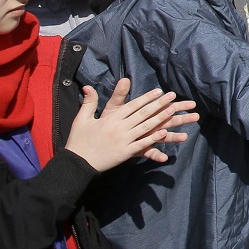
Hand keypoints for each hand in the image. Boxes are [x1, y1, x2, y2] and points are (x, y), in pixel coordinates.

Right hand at [65, 78, 199, 170]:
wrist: (75, 162)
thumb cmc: (78, 140)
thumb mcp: (81, 119)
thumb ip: (89, 102)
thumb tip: (88, 86)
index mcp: (110, 119)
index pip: (132, 105)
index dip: (146, 97)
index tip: (159, 91)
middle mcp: (118, 128)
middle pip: (142, 114)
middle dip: (159, 104)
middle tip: (172, 96)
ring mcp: (123, 140)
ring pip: (145, 127)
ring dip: (160, 118)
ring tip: (173, 110)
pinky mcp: (124, 153)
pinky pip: (142, 145)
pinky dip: (153, 139)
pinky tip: (164, 133)